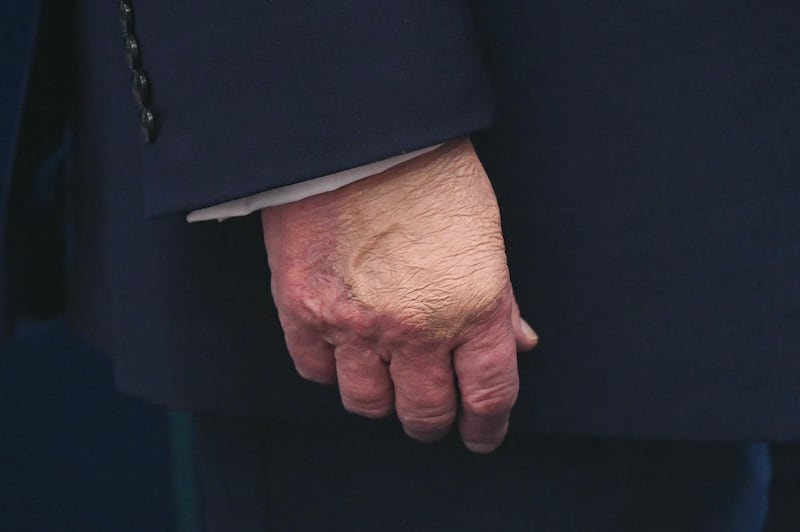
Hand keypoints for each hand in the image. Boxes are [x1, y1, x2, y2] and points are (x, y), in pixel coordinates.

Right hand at [260, 139, 537, 451]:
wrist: (360, 134)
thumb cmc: (430, 175)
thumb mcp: (486, 236)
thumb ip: (502, 302)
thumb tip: (518, 345)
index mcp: (474, 308)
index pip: (488, 396)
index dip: (487, 427)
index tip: (482, 436)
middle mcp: (416, 328)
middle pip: (425, 413)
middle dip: (433, 423)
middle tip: (431, 416)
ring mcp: (356, 324)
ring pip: (367, 404)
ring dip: (381, 401)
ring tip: (385, 380)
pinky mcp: (304, 310)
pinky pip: (316, 372)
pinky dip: (331, 370)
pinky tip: (343, 351)